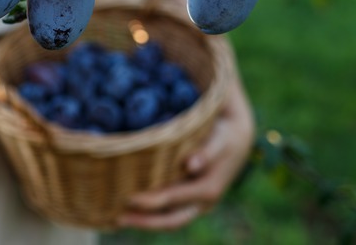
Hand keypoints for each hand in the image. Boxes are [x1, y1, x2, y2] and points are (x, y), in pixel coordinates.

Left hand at [117, 71, 254, 229]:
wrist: (238, 140)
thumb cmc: (224, 135)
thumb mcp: (220, 139)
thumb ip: (207, 151)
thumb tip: (191, 165)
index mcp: (208, 188)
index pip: (174, 199)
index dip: (151, 201)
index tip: (129, 198)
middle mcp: (202, 202)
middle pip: (171, 221)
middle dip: (144, 221)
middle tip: (117, 218)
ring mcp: (197, 205)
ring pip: (169, 220)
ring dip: (144, 222)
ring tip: (117, 218)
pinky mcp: (191, 201)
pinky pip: (170, 213)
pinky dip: (150, 215)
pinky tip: (130, 210)